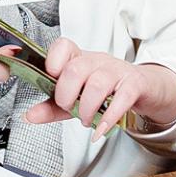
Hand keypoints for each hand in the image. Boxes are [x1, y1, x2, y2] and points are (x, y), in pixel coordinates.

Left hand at [24, 39, 175, 138]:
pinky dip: (108, 118)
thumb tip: (30, 115)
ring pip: (97, 84)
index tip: (50, 76)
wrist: (145, 88)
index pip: (63, 47)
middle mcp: (98, 61)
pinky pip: (122, 98)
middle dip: (67, 95)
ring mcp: (117, 70)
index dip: (53, 60)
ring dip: (87, 109)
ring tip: (85, 120)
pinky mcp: (135, 83)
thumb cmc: (108, 89)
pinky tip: (100, 129)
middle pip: (76, 69)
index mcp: (80, 59)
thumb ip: (53, 106)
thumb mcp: (77, 97)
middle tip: (69, 108)